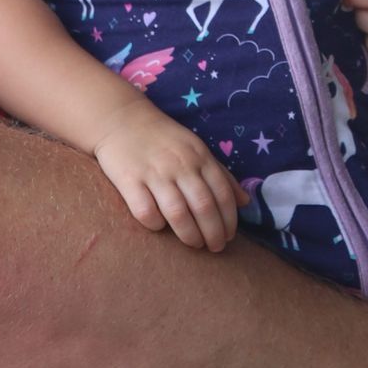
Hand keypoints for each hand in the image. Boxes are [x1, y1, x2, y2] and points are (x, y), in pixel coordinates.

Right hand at [94, 104, 247, 249]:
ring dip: (190, 235)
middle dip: (213, 233)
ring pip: (178, 213)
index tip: (229, 236)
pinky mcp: (129, 180)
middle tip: (215, 248)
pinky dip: (156, 224)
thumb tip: (245, 201)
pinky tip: (160, 227)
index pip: (222, 193)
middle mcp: (180, 165)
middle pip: (203, 206)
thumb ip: (221, 174)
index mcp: (200, 157)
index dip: (229, 219)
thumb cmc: (164, 138)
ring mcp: (154, 173)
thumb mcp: (197, 148)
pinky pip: (145, 211)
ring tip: (194, 244)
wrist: (122, 119)